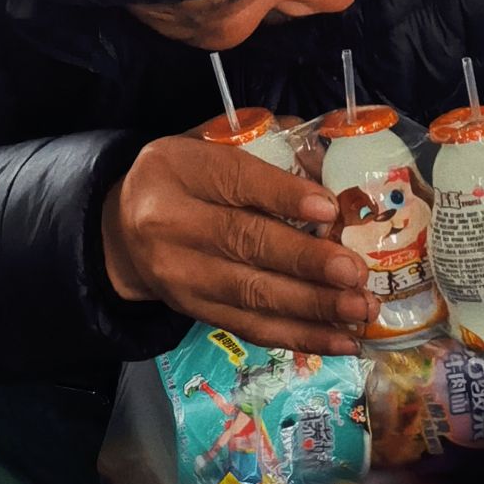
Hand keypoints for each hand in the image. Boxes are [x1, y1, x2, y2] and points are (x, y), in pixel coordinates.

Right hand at [100, 134, 378, 353]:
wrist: (123, 231)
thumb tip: (330, 161)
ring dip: (313, 306)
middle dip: (305, 261)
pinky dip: (300, 336)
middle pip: (243, 242)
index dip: (282, 196)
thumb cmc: (183, 179)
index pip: (233, 180)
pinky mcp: (195, 311)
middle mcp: (169, 223)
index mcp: (176, 169)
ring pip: (251, 294)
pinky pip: (252, 327)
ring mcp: (180, 275)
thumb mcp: (207, 144)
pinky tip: (343, 338)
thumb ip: (265, 145)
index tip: (329, 209)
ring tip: (360, 306)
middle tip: (354, 270)